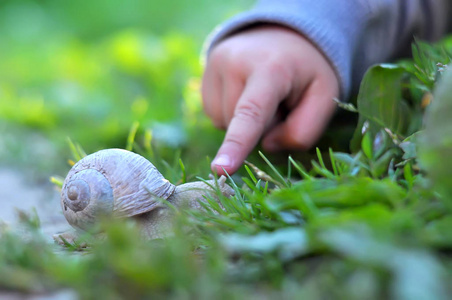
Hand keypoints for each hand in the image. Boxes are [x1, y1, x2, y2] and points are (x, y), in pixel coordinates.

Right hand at [202, 25, 339, 174]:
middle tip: (280, 100)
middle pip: (239, 125)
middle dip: (262, 125)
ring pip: (224, 122)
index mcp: (270, 69)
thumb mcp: (325, 96)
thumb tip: (266, 144)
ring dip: (245, 120)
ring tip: (263, 94)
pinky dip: (232, 113)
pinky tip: (246, 92)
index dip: (236, 145)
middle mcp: (234, 62)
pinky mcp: (205, 72)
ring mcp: (214, 64)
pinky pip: (214, 113)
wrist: (282, 33)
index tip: (219, 170)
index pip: (250, 113)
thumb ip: (304, 130)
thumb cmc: (307, 69)